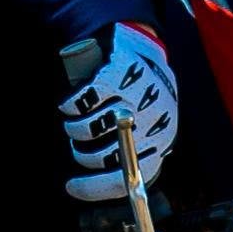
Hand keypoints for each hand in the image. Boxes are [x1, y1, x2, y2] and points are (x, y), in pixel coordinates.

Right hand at [57, 24, 179, 204]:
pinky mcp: (120, 70)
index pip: (132, 175)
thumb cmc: (139, 94)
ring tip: (78, 120)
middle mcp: (154, 118)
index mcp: (162, 138)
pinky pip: (83, 101)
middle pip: (103, 155)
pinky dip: (70, 105)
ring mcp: (138, 94)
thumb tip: (99, 184)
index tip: (73, 187)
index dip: (98, 187)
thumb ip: (130, 154)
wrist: (141, 44)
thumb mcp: (145, 127)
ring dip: (74, 128)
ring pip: (89, 129)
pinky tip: (72, 103)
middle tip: (79, 144)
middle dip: (82, 153)